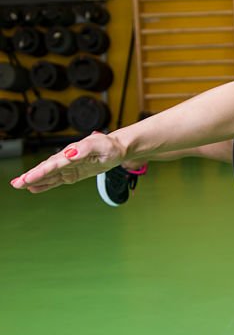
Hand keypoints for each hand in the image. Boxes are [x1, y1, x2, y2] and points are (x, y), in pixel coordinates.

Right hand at [9, 132, 123, 193]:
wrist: (116, 149)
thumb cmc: (108, 145)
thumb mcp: (100, 145)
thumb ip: (84, 148)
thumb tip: (70, 153)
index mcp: (71, 152)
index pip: (54, 163)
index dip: (41, 171)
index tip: (29, 177)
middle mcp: (67, 159)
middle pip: (46, 169)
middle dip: (31, 176)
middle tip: (16, 183)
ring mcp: (68, 167)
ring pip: (49, 175)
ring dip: (34, 180)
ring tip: (19, 185)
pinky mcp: (72, 174)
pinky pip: (57, 180)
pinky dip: (45, 185)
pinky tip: (34, 188)